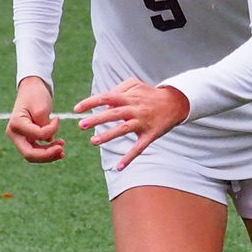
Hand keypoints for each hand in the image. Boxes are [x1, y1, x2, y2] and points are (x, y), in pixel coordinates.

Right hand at [7, 76, 64, 162]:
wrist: (31, 89)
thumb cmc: (35, 95)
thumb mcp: (42, 108)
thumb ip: (45, 126)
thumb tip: (49, 141)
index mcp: (16, 124)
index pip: (36, 135)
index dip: (51, 130)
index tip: (58, 118)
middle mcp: (14, 133)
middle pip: (29, 154)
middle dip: (47, 155)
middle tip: (62, 151)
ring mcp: (19, 137)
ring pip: (33, 155)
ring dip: (48, 155)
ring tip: (62, 149)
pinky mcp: (26, 139)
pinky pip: (36, 150)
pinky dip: (47, 151)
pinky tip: (58, 148)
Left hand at [75, 77, 190, 168]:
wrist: (174, 103)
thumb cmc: (149, 94)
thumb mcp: (135, 84)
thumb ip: (118, 90)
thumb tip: (103, 104)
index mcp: (129, 97)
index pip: (106, 98)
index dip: (91, 103)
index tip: (76, 109)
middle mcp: (135, 109)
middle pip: (113, 114)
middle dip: (96, 120)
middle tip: (81, 125)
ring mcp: (142, 123)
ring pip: (123, 129)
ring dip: (108, 136)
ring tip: (93, 141)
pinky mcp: (150, 135)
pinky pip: (139, 148)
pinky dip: (129, 158)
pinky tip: (119, 167)